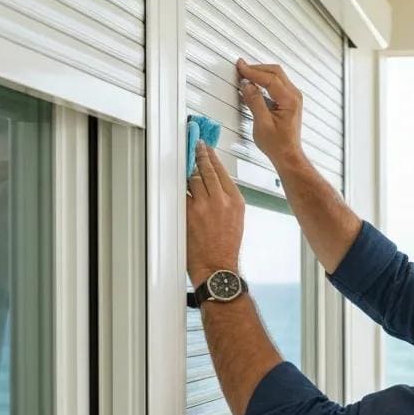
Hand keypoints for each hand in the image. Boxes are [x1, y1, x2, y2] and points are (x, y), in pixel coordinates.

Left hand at [186, 142, 243, 286]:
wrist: (218, 267)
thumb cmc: (226, 247)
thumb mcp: (236, 219)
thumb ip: (226, 199)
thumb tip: (213, 183)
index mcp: (235, 201)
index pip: (221, 171)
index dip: (211, 157)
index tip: (206, 148)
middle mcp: (221, 201)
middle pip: (206, 170)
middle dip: (199, 156)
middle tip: (194, 147)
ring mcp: (203, 207)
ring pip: (192, 179)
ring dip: (188, 172)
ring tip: (184, 165)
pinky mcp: (188, 214)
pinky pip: (182, 194)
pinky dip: (180, 188)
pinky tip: (177, 183)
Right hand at [235, 58, 303, 163]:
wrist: (287, 154)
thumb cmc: (278, 144)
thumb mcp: (262, 124)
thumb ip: (255, 102)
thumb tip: (247, 86)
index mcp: (290, 100)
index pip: (270, 79)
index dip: (253, 72)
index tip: (241, 67)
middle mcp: (294, 96)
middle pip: (275, 72)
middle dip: (257, 68)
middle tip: (241, 67)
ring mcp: (293, 97)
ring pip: (277, 76)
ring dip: (261, 73)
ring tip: (245, 73)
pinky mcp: (289, 100)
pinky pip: (277, 83)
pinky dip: (264, 80)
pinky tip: (254, 83)